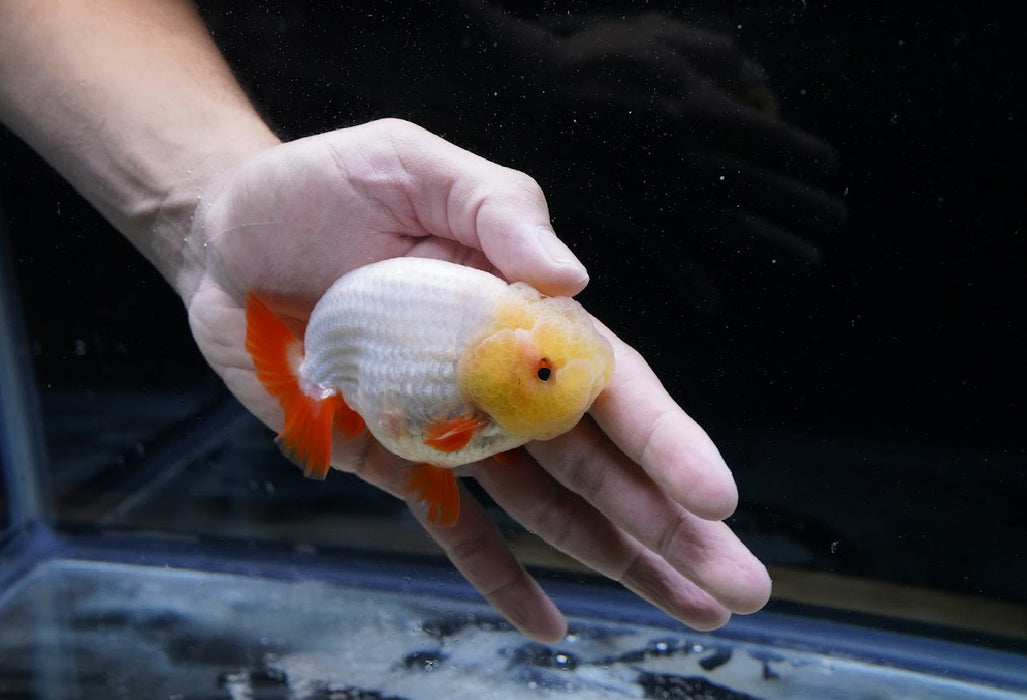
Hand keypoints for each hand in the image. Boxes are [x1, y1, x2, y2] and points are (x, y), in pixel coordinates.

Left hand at [185, 118, 770, 642]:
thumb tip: (573, 276)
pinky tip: (553, 626)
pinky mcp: (394, 460)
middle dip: (672, 525)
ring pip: (551, 508)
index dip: (665, 440)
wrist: (233, 235)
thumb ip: (498, 211)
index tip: (716, 499)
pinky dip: (502, 579)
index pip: (612, 382)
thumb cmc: (329, 188)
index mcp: (524, 310)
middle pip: (602, 462)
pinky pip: (454, 530)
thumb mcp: (417, 165)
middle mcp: (502, 380)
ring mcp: (453, 429)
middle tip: (744, 587)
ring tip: (694, 610)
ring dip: (621, 560)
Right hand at [472, 12, 845, 310]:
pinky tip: (711, 303)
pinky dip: (688, 279)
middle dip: (803, 204)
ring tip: (808, 259)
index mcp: (699, 106)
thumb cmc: (594, 60)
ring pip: (727, 225)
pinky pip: (664, 252)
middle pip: (759, 186)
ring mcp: (658, 188)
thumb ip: (716, 56)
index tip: (829, 168)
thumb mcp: (659, 36)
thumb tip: (763, 86)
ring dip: (772, 244)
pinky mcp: (625, 212)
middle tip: (836, 221)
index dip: (803, 155)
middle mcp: (688, 154)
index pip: (768, 137)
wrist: (529, 94)